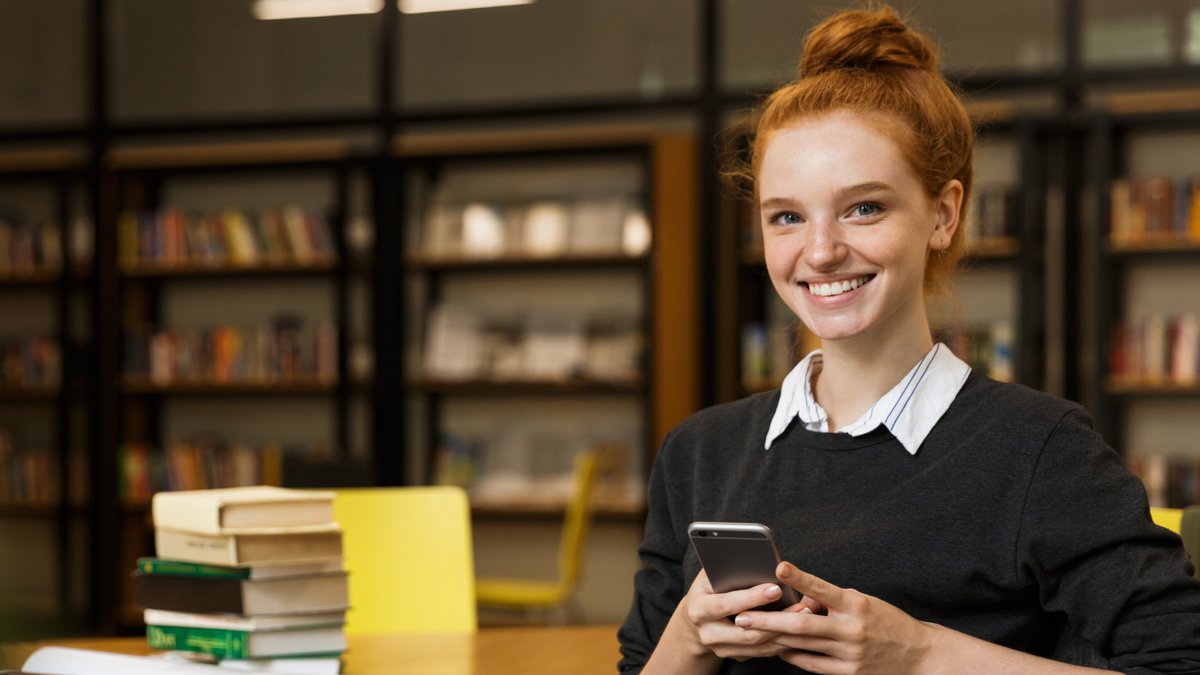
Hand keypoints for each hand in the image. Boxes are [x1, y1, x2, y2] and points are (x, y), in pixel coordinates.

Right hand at [677, 569, 797, 661]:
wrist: (697, 620)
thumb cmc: (708, 589)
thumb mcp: (710, 576)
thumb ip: (727, 569)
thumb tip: (756, 558)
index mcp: (699, 609)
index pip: (726, 604)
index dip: (751, 598)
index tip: (776, 588)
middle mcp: (708, 634)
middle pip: (746, 631)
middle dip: (776, 619)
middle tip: (801, 606)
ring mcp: (722, 649)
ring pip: (758, 645)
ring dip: (785, 631)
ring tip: (806, 614)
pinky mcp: (736, 656)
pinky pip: (763, 652)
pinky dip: (782, 640)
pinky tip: (799, 628)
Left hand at [732, 562, 932, 673]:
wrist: (918, 655)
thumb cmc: (886, 621)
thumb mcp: (863, 602)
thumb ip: (832, 600)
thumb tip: (801, 597)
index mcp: (856, 605)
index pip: (822, 588)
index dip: (800, 578)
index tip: (779, 567)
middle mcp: (852, 629)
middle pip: (802, 625)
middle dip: (769, 621)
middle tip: (742, 615)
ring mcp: (849, 654)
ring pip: (802, 646)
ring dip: (774, 639)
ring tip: (751, 630)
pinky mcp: (848, 673)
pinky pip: (812, 665)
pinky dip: (793, 656)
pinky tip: (778, 649)